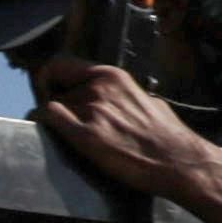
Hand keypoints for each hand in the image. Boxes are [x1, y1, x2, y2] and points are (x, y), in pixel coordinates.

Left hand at [30, 57, 210, 194]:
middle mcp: (98, 88)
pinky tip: (48, 130)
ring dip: (55, 118)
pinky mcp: (86, 136)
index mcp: (112, 76)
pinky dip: (43, 122)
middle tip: (63, 117)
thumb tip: (114, 99)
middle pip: (57, 89)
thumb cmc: (166, 134)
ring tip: (70, 132)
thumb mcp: (144, 98)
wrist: (178, 160)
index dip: (51, 76)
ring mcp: (91, 111)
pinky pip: (49, 118)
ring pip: (53, 106)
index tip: (51, 87)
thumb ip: (121, 95)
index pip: (63, 63)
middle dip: (57, 103)